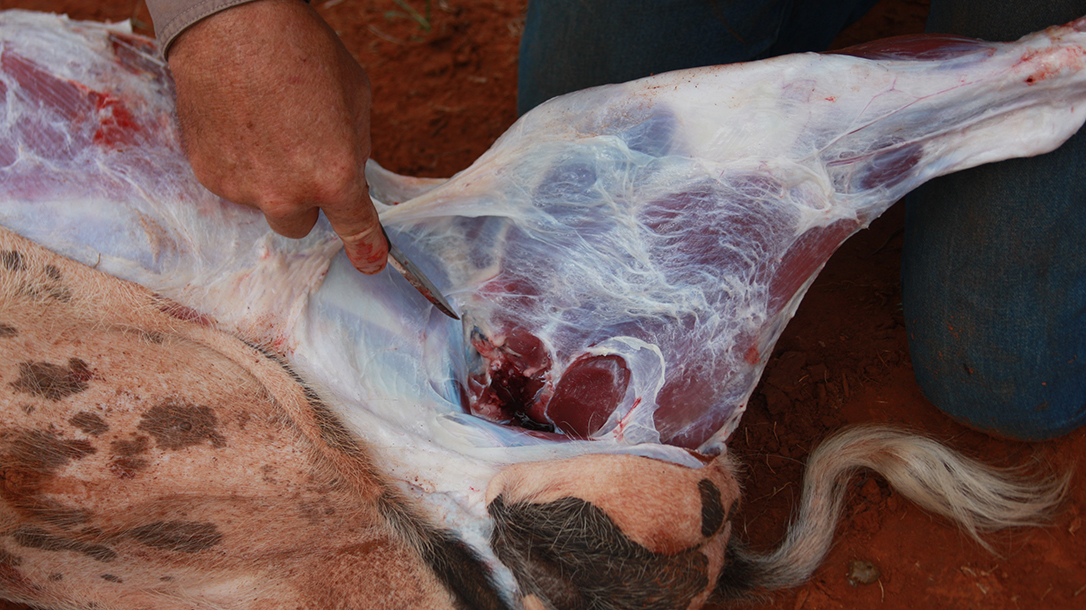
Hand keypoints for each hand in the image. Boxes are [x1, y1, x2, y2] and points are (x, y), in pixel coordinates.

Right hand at [167, 0, 387, 273]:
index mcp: (334, 175)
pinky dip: (238, 162)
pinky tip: (239, 122)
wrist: (233, 23)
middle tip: (299, 158)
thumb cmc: (302, 51)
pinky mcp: (208, 174)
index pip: (355, 229)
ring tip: (264, 126)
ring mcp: (243, 188)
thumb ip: (353, 147)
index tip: (371, 261)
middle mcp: (288, 193)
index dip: (366, 248)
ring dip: (267, 180)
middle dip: (303, 200)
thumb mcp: (355, 97)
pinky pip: (232, 182)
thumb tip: (346, 172)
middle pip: (300, 226)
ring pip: (262, 203)